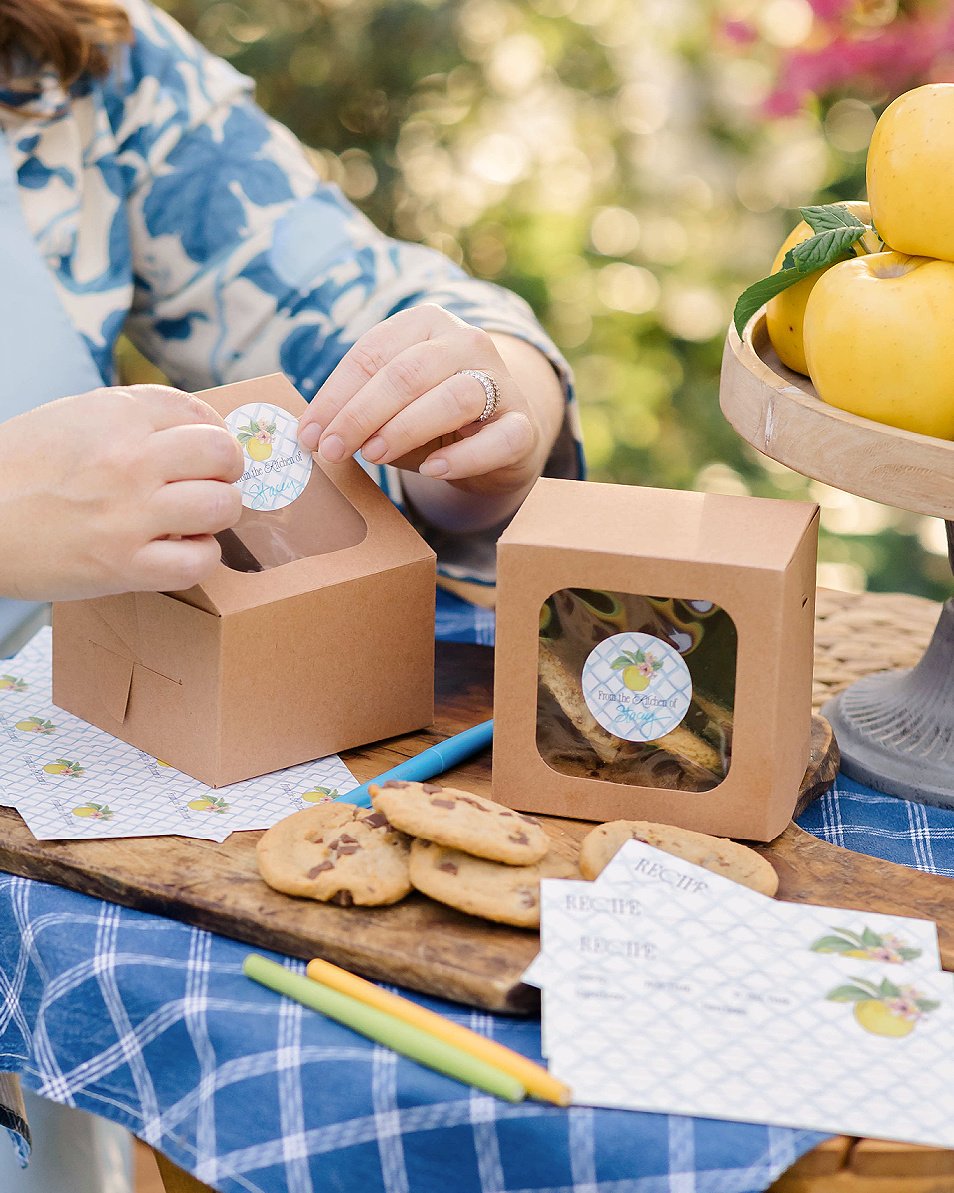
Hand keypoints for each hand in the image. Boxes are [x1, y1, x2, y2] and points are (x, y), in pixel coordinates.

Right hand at [0, 384, 243, 600]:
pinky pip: (199, 561)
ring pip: (223, 506)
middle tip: (210, 484)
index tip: (206, 452)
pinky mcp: (124, 565)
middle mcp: (129, 458)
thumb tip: (198, 430)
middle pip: (223, 455)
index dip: (213, 434)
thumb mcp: (73, 418)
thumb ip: (133, 419)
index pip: (201, 413)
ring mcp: (129, 513)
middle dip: (226, 471)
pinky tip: (180, 550)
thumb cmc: (21, 468)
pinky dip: (201, 558)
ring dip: (218, 515)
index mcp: (118, 414)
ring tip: (194, 519)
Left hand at [296, 305, 562, 504]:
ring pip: (455, 396)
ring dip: (407, 427)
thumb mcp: (390, 407)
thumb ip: (358, 411)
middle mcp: (468, 343)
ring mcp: (501, 383)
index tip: (308, 434)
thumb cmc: (431, 420)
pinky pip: (498, 438)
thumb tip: (312, 434)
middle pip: (409, 372)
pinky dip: (463, 455)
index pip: (373, 353)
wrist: (497, 442)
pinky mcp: (523, 425)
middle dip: (361, 413)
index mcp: (426, 324)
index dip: (335, 395)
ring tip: (374, 456)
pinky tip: (434, 469)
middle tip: (331, 450)